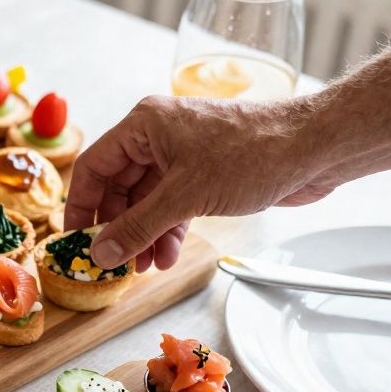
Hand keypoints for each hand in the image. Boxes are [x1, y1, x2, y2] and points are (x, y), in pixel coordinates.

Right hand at [64, 95, 333, 270]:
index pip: (94, 167)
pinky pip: (173, 206)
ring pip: (147, 201)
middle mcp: (158, 136)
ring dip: (145, 235)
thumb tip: (100, 253)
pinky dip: (168, 231)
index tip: (76, 241)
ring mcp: (182, 155)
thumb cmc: (252, 154)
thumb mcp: (185, 196)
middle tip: (115, 262)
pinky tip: (168, 256)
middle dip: (119, 228)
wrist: (314, 148)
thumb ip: (137, 227)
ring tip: (145, 267)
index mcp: (144, 124)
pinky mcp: (204, 174)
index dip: (81, 206)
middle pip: (119, 188)